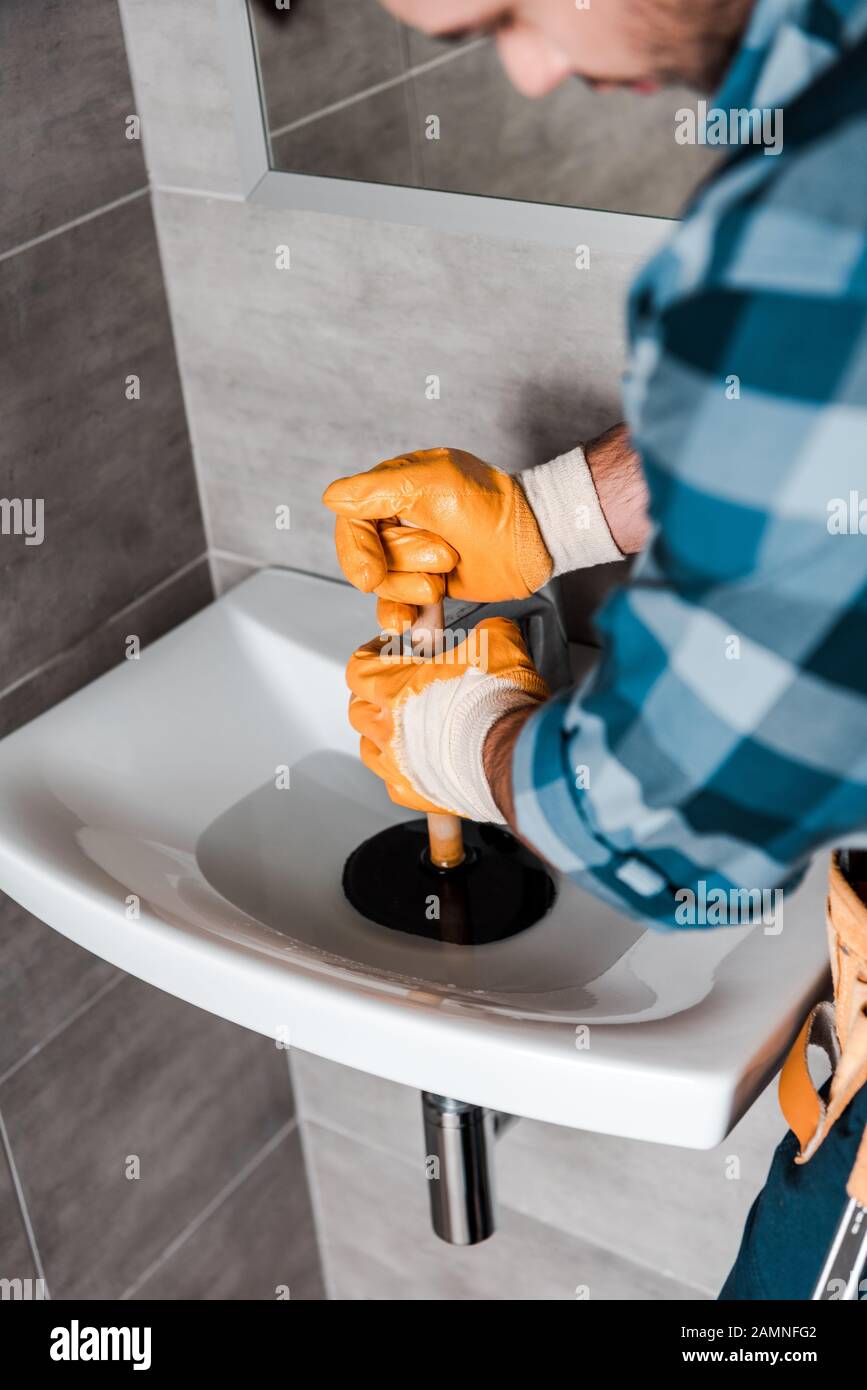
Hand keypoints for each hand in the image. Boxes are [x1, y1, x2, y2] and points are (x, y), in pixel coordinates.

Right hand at [323, 448, 551, 631]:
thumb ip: (378, 489)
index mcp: (394, 488)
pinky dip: (400, 616)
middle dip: (403, 565)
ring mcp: (411, 555)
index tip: (371, 575)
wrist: (533, 542)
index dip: (357, 550)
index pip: (352, 521)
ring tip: (446, 575)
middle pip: (367, 558)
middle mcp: (397, 521)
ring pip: (382, 586)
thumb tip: (332, 498)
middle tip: (443, 557)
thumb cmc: (493, 507)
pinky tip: (411, 623)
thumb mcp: (434, 485)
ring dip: (412, 587)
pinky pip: (395, 607)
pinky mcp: (425, 583)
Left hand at [346, 617, 548, 817]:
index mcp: (394, 688)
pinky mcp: (414, 793)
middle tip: (395, 689)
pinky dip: (403, 770)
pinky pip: (394, 782)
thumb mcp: (496, 642)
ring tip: (403, 727)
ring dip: (381, 735)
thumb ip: (485, 632)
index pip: (359, 668)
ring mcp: (397, 764)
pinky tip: (420, 763)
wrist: (512, 755)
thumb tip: (492, 631)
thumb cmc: (496, 703)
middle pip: (359, 709)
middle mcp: (387, 728)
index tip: (385, 653)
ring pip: (369, 748)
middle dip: (373, 696)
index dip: (370, 656)